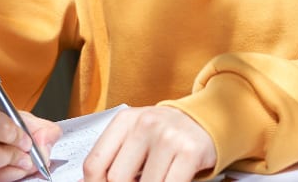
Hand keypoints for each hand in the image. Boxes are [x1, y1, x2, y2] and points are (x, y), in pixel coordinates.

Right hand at [0, 100, 60, 181]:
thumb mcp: (14, 116)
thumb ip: (37, 127)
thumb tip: (46, 143)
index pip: (1, 128)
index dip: (20, 138)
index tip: (28, 142)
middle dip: (15, 160)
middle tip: (27, 160)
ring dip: (11, 174)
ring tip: (19, 165)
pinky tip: (4, 172)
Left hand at [83, 106, 216, 181]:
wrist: (203, 122)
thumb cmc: (163, 134)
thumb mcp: (134, 137)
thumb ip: (112, 158)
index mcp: (125, 120)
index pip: (95, 164)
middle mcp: (145, 123)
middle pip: (117, 178)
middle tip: (136, 181)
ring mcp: (168, 137)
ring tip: (155, 178)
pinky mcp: (189, 151)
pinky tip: (168, 181)